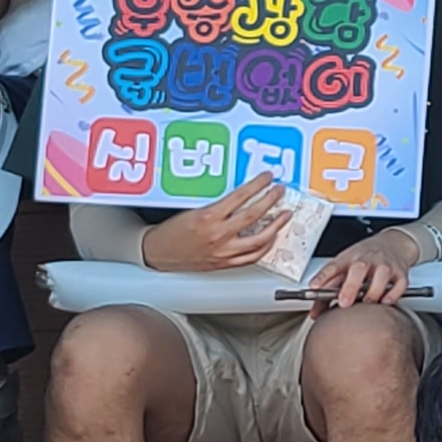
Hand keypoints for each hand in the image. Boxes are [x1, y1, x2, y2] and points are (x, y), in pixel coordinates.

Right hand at [146, 177, 296, 274]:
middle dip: (271, 200)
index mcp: (208, 217)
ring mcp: (223, 251)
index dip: (258, 185)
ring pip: (259, 240)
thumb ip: (217, 204)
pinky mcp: (224, 263)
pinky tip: (271, 239)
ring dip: (276, 226)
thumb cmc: (170, 232)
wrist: (157, 254)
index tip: (267, 178)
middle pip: (254, 215)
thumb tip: (240, 194)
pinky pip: (252, 257)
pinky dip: (265, 247)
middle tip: (280, 191)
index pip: (240, 196)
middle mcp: (218, 235)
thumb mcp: (192, 209)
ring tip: (284, 216)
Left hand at [311, 232, 418, 308]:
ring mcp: (385, 265)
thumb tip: (315, 312)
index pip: (333, 266)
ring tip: (366, 303)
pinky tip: (386, 302)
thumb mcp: (345, 264)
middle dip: (351, 286)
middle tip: (344, 302)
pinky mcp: (400, 272)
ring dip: (373, 291)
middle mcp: (367, 259)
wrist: (394, 242)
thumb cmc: (365, 257)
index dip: (323, 276)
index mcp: (349, 258)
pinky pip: (400, 283)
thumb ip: (329, 288)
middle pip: (358, 268)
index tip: (314, 287)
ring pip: (381, 275)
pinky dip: (394, 294)